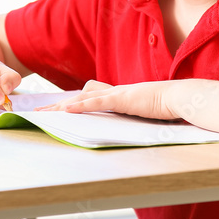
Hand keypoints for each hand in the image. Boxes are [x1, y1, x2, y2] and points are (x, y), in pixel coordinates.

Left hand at [35, 80, 179, 120]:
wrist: (180, 97)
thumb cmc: (168, 106)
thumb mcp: (147, 113)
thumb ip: (136, 117)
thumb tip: (133, 126)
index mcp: (119, 96)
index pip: (90, 97)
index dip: (72, 103)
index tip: (57, 109)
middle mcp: (114, 92)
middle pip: (79, 96)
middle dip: (57, 104)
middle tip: (38, 111)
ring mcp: (117, 94)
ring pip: (82, 98)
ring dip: (61, 105)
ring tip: (43, 112)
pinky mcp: (122, 99)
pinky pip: (96, 102)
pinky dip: (80, 106)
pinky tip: (67, 109)